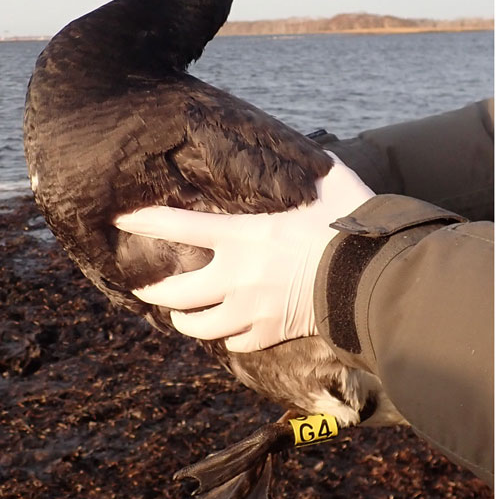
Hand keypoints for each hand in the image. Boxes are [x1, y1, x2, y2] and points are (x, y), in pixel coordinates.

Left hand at [114, 156, 374, 351]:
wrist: (376, 280)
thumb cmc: (353, 226)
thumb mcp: (330, 188)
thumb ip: (312, 172)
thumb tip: (313, 155)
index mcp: (242, 237)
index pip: (177, 226)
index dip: (145, 222)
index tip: (122, 219)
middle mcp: (236, 277)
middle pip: (175, 293)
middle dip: (155, 291)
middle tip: (146, 289)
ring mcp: (250, 310)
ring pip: (198, 325)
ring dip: (185, 321)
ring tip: (181, 316)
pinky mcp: (270, 333)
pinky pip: (234, 343)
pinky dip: (227, 338)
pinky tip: (227, 332)